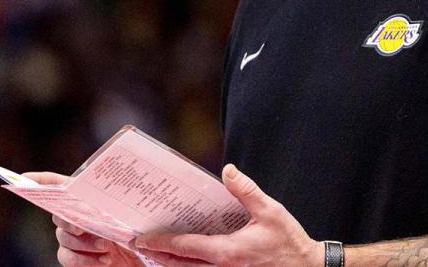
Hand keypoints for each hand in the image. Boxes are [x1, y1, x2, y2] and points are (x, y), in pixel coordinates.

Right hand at [22, 172, 140, 266]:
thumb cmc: (137, 229)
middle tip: (83, 226)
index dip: (41, 181)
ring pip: (64, 236)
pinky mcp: (73, 257)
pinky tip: (104, 259)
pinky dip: (85, 260)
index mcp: (86, 197)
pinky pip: (68, 257)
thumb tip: (107, 208)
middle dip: (69, 218)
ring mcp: (71, 236)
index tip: (24, 179)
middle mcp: (74, 215)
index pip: (58, 185)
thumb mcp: (132, 214)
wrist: (142, 255)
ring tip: (106, 245)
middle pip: (59, 213)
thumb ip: (118, 209)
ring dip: (84, 242)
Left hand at [134, 164, 320, 266]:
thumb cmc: (288, 243)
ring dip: (170, 262)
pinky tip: (183, 256)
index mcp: (227, 252)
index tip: (141, 238)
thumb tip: (227, 170)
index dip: (160, 243)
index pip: (185, 247)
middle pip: (179, 265)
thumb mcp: (270, 212)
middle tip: (138, 243)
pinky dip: (188, 265)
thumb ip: (246, 191)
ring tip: (154, 250)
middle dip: (157, 255)